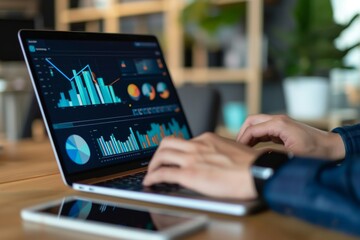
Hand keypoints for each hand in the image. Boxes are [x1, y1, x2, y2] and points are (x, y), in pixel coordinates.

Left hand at [143, 133, 260, 199]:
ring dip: (152, 164)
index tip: (172, 156)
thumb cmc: (251, 165)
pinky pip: (163, 174)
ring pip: (161, 155)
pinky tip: (150, 182)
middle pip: (167, 143)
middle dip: (158, 153)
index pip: (184, 141)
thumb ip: (219, 150)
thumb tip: (215, 158)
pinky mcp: (189, 174)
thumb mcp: (233, 149)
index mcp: (208, 138)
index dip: (175, 150)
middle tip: (157, 162)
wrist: (257, 173)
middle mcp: (197, 145)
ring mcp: (192, 158)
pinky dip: (153, 177)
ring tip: (151, 172)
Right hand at [237, 114, 344, 159]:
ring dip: (248, 135)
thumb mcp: (292, 156)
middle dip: (242, 134)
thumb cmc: (315, 151)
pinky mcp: (281, 128)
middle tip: (237, 148)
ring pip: (255, 124)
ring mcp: (279, 122)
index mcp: (278, 124)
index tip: (237, 152)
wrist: (331, 147)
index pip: (251, 129)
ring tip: (243, 150)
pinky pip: (263, 129)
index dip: (241, 140)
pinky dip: (255, 137)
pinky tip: (253, 148)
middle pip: (251, 121)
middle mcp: (277, 120)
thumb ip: (272, 154)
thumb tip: (256, 158)